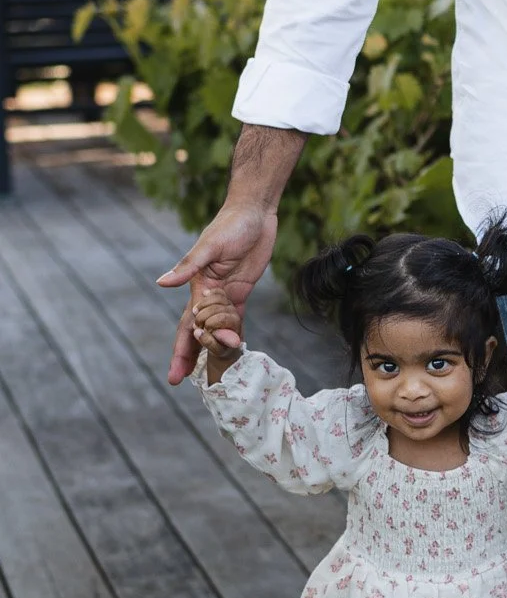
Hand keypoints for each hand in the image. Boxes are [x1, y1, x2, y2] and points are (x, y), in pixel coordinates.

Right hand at [158, 200, 277, 384]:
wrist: (254, 213)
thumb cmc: (229, 226)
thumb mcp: (208, 246)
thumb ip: (187, 266)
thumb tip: (161, 283)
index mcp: (197, 288)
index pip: (186, 327)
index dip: (181, 351)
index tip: (175, 375)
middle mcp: (208, 296)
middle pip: (198, 334)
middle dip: (192, 358)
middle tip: (187, 384)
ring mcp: (225, 295)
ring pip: (218, 330)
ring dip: (215, 350)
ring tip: (216, 375)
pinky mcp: (241, 291)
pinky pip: (236, 319)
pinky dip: (234, 334)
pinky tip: (234, 351)